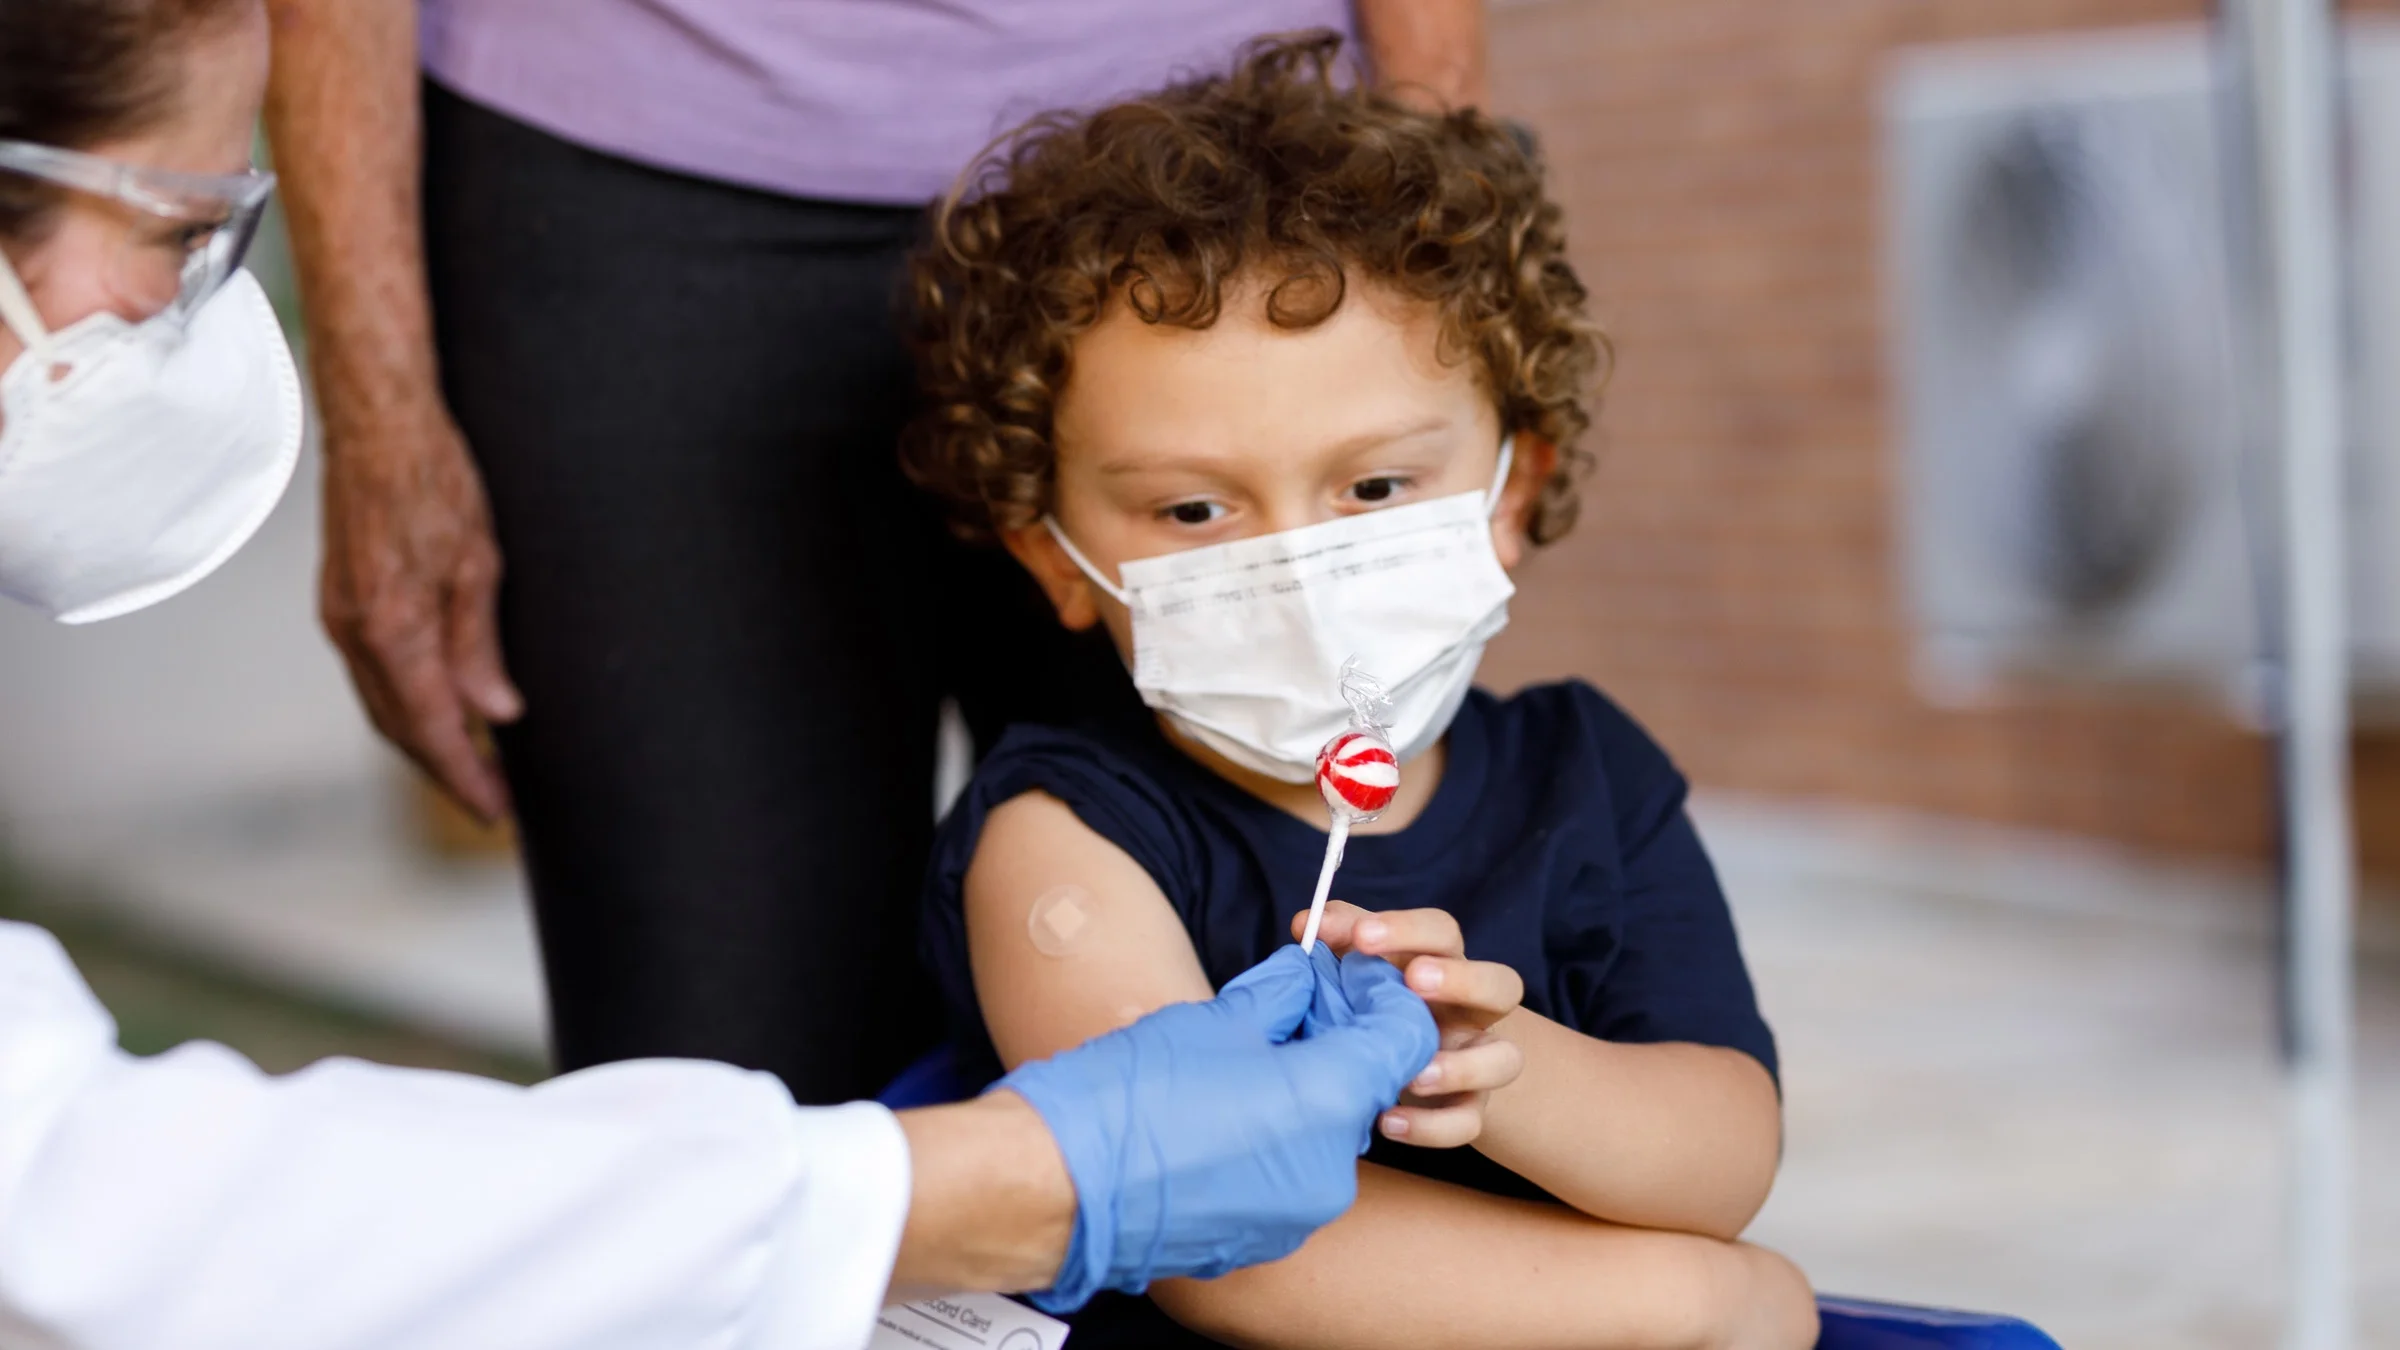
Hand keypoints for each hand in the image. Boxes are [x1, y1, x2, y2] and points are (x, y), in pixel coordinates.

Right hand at [319, 398, 521, 820]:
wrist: (378, 423)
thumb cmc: (435, 479)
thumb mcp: (479, 564)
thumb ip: (480, 646)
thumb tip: (497, 713)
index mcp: (393, 628)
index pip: (433, 729)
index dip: (466, 779)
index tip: (497, 812)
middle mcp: (357, 633)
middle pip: (401, 730)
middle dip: (448, 773)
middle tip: (494, 803)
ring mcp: (341, 618)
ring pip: (383, 707)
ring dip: (426, 744)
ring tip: (476, 769)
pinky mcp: (341, 603)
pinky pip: (373, 677)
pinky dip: (407, 708)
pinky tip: (439, 713)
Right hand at [998, 945, 1435, 1310]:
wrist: (1059, 1186)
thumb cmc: (1131, 1095)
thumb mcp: (1215, 1019)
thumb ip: (1280, 994)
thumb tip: (1304, 979)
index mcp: (1330, 1099)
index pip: (1406, 1036)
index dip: (1380, 994)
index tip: (1344, 972)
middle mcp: (1333, 1166)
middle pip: (1366, 1085)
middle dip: (1338, 1038)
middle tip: (1288, 1002)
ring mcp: (1302, 1212)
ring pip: (1328, 1132)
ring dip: (1303, 1089)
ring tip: (1242, 1057)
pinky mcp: (1266, 1237)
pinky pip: (1292, 1176)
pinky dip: (1274, 1138)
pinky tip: (1221, 1111)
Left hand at [1293, 900, 1525, 1147]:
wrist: (1410, 1064)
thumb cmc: (1380, 1001)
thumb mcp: (1362, 967)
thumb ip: (1339, 940)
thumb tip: (1305, 925)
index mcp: (1443, 963)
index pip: (1443, 933)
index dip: (1407, 928)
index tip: (1361, 936)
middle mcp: (1473, 1009)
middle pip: (1502, 984)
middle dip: (1461, 980)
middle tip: (1415, 980)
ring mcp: (1478, 1060)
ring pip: (1506, 1059)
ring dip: (1462, 1066)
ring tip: (1416, 1074)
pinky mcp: (1470, 1108)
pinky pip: (1470, 1122)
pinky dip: (1432, 1126)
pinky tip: (1388, 1121)